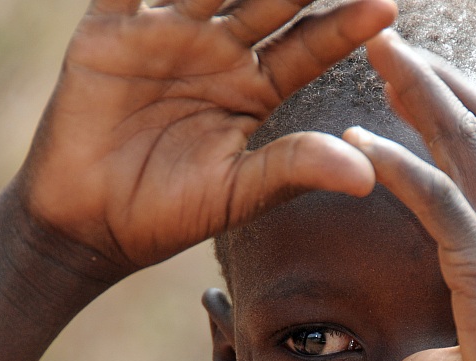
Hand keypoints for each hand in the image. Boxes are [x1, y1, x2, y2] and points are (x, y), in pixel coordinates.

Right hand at [17, 0, 395, 277]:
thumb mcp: (239, 192)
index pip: (311, 46)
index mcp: (256, 87)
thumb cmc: (169, 213)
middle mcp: (219, 49)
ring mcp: (167, 32)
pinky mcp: (111, 28)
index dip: (347, 25)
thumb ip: (296, 169)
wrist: (89, 223)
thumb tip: (368, 177)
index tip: (386, 8)